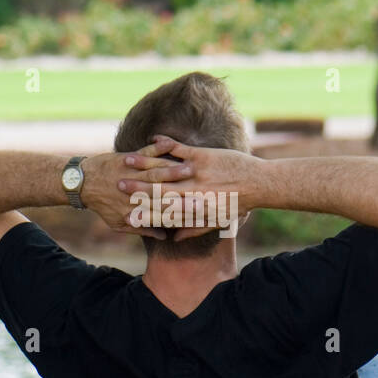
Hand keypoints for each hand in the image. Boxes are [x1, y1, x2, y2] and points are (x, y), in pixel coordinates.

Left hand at [80, 146, 190, 238]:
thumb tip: (164, 236)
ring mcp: (133, 173)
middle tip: (197, 190)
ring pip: (157, 172)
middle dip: (180, 189)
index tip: (193, 211)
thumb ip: (142, 229)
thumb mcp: (118, 223)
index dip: (177, 211)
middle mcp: (135, 191)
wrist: (82, 183)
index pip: (160, 211)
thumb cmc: (102, 205)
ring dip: (174, 170)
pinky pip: (147, 152)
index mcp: (135, 208)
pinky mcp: (129, 158)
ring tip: (190, 168)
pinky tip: (172, 146)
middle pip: (162, 190)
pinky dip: (160, 148)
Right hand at [119, 135, 261, 239]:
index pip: (163, 210)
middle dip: (137, 187)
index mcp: (194, 207)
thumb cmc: (238, 205)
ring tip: (127, 162)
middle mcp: (193, 190)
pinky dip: (165, 144)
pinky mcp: (204, 156)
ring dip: (145, 164)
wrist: (260, 183)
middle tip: (117, 185)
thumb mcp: (216, 221)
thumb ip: (193, 229)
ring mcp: (197, 171)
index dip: (143, 211)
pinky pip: (180, 149)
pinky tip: (152, 140)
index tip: (126, 212)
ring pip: (166, 169)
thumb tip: (172, 237)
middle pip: (159, 190)